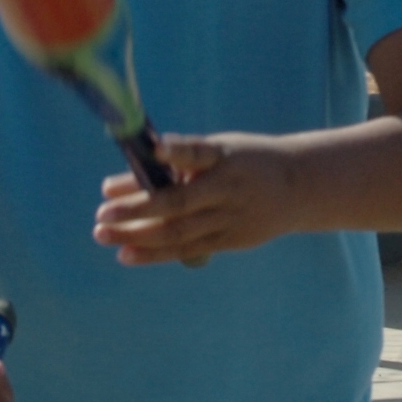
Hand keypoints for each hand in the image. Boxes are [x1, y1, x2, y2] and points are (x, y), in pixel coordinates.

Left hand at [92, 132, 302, 266]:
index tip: (153, 148)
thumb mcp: (216, 152)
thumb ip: (168, 167)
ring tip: (103, 233)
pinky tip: (126, 254)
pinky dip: (155, 253)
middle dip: (138, 208)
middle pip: (179, 202)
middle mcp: (227, 188)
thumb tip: (112, 185)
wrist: (298, 187)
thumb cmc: (243, 162)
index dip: (176, 151)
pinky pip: (188, 249)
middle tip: (103, 213)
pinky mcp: (230, 240)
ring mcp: (230, 217)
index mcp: (225, 157)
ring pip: (179, 231)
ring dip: (138, 235)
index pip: (198, 152)